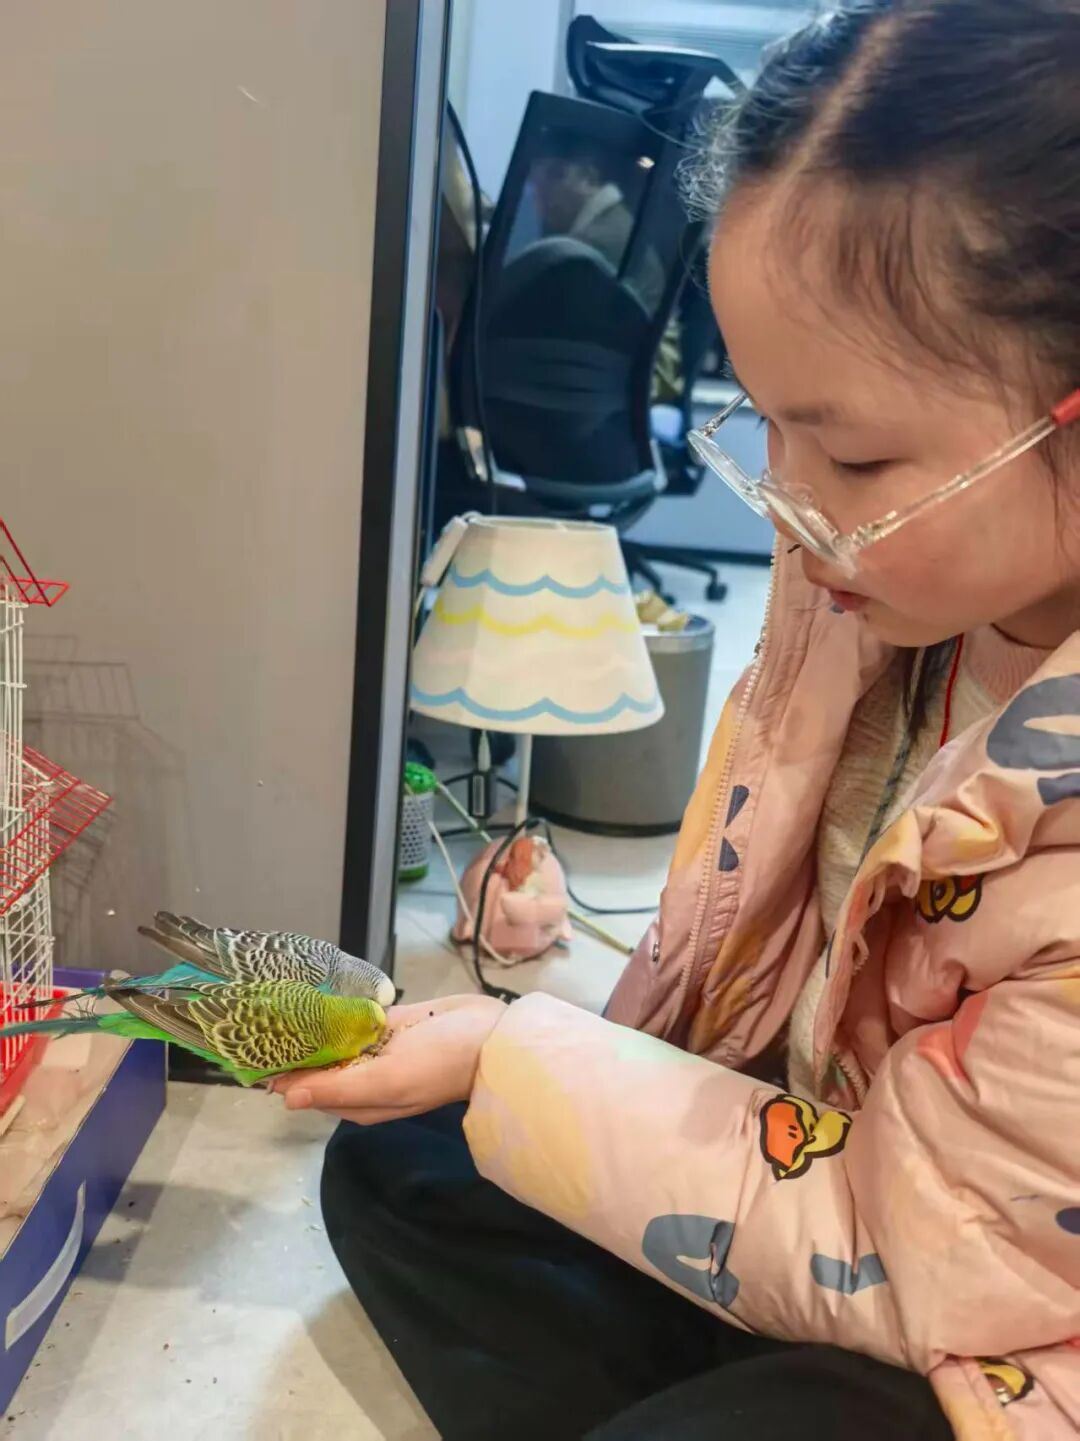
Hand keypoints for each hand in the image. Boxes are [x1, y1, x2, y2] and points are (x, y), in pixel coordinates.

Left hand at [270, 993, 505, 1124]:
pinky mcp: (387, 1026)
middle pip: (313, 1064)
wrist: (491, 1036)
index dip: (277, 1072)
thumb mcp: (386, 1082)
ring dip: (307, 1024)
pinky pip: (352, 1019)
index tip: (246, 1050)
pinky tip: (312, 993)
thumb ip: (338, 1089)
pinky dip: (333, 1010)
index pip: (304, 1089)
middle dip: (287, 1045)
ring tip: (273, 1000)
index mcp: (357, 1101)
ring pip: (330, 1039)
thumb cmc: (441, 1064)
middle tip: (254, 1016)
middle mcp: (361, 1079)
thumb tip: (285, 1098)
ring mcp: (374, 1051)